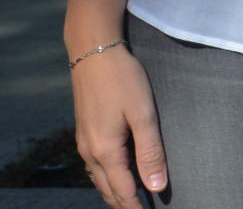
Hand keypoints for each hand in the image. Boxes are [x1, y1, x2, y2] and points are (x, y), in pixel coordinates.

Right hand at [70, 48, 165, 208]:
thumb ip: (151, 151)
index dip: (136, 207)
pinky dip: (108, 176)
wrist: (94, 52)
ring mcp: (84, 142)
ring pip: (99, 178)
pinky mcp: (85, 131)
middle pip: (108, 189)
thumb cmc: (123, 80)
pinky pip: (95, 165)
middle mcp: (90, 151)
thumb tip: (156, 186)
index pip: (123, 191)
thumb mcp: (143, 115)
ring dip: (115, 191)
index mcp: (105, 151)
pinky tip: (119, 173)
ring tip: (134, 199)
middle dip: (124, 203)